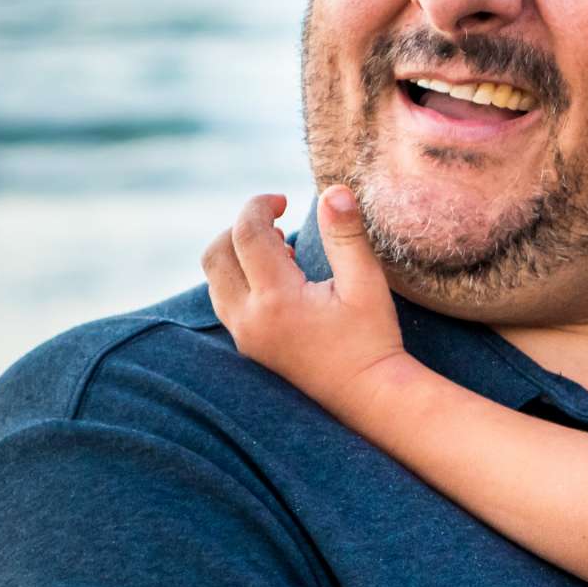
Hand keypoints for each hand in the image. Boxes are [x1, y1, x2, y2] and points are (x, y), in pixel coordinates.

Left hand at [200, 186, 408, 418]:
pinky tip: (277, 277)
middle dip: (239, 227)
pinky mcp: (249, 348)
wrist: (368, 396)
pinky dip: (239, 278)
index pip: (246, 234)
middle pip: (215, 255)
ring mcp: (245, 337)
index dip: (260, 206)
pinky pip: (225, 301)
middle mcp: (250, 319)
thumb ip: (346, 235)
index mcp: (277, 299)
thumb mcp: (366, 283)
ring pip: (215, 280)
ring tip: (278, 247)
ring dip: (236, 253)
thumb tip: (333, 190)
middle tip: (273, 219)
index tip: (284, 200)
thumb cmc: (372, 339)